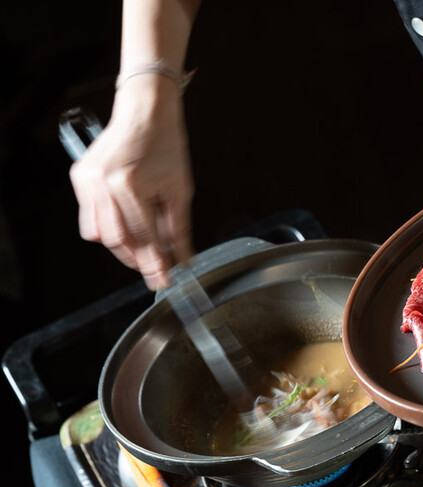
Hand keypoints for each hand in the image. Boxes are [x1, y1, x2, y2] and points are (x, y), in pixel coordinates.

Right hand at [69, 77, 194, 289]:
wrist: (146, 114)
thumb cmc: (166, 146)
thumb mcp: (180, 190)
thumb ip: (179, 229)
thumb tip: (184, 259)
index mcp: (130, 185)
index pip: (143, 237)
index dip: (156, 263)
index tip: (164, 279)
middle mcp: (103, 183)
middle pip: (118, 240)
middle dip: (138, 260)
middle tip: (156, 270)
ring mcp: (87, 180)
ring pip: (99, 234)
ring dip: (122, 247)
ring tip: (143, 251)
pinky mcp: (80, 178)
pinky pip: (89, 217)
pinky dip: (108, 229)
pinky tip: (126, 229)